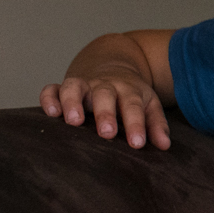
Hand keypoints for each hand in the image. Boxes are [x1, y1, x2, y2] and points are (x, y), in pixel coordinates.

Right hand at [39, 34, 171, 149]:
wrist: (113, 66)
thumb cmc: (131, 95)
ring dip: (73, 102)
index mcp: (128, 90)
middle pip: (104, 95)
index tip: (137, 143)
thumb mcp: (149, 105)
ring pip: (74, 87)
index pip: (133, 106)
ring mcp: (83, 86)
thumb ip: (156, 125)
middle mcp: (104, 86)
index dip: (135, 124)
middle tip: (107, 133)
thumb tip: (165, 146)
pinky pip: (51, 89)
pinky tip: (51, 113)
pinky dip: (49, 98)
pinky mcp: (63, 88)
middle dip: (105, 113)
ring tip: (73, 122)